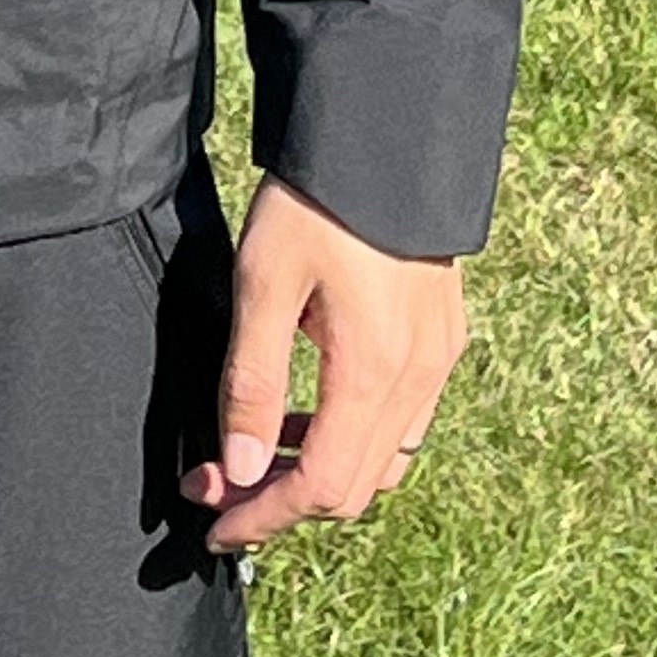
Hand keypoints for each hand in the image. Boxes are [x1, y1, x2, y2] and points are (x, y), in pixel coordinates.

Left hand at [182, 175, 466, 552]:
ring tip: (258, 446)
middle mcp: (418, 378)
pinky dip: (354, 433)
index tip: (214, 524)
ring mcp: (438, 358)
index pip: (322, 489)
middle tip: (218, 483)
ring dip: (322, 469)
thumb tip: (242, 471)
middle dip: (282, 499)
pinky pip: (404, 418)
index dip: (264, 518)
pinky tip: (312, 404)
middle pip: (355, 487)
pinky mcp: (443, 335)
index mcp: (373, 372)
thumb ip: (253, 384)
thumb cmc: (317, 201)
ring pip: (383, 458)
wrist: (386, 132)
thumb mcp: (263, 283)